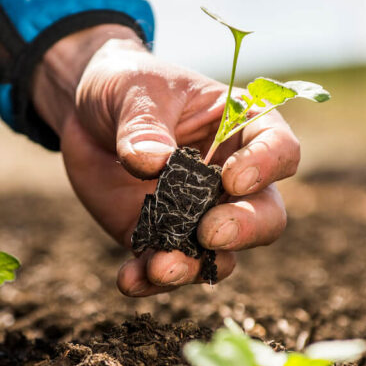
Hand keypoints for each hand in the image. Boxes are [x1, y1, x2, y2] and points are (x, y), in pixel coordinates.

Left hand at [32, 26, 300, 295]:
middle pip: (265, 215)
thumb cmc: (127, 86)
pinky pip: (165, 268)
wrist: (85, 114)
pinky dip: (148, 279)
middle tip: (211, 232)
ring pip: (219, 254)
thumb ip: (144, 127)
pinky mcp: (161, 239)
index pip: (280, 151)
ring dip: (194, 267)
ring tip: (160, 268)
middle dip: (244, 229)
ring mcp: (199, 215)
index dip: (265, 168)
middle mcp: (232, 179)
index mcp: (244, 129)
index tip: (233, 177)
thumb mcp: (133, 91)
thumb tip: (151, 163)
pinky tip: (129, 279)